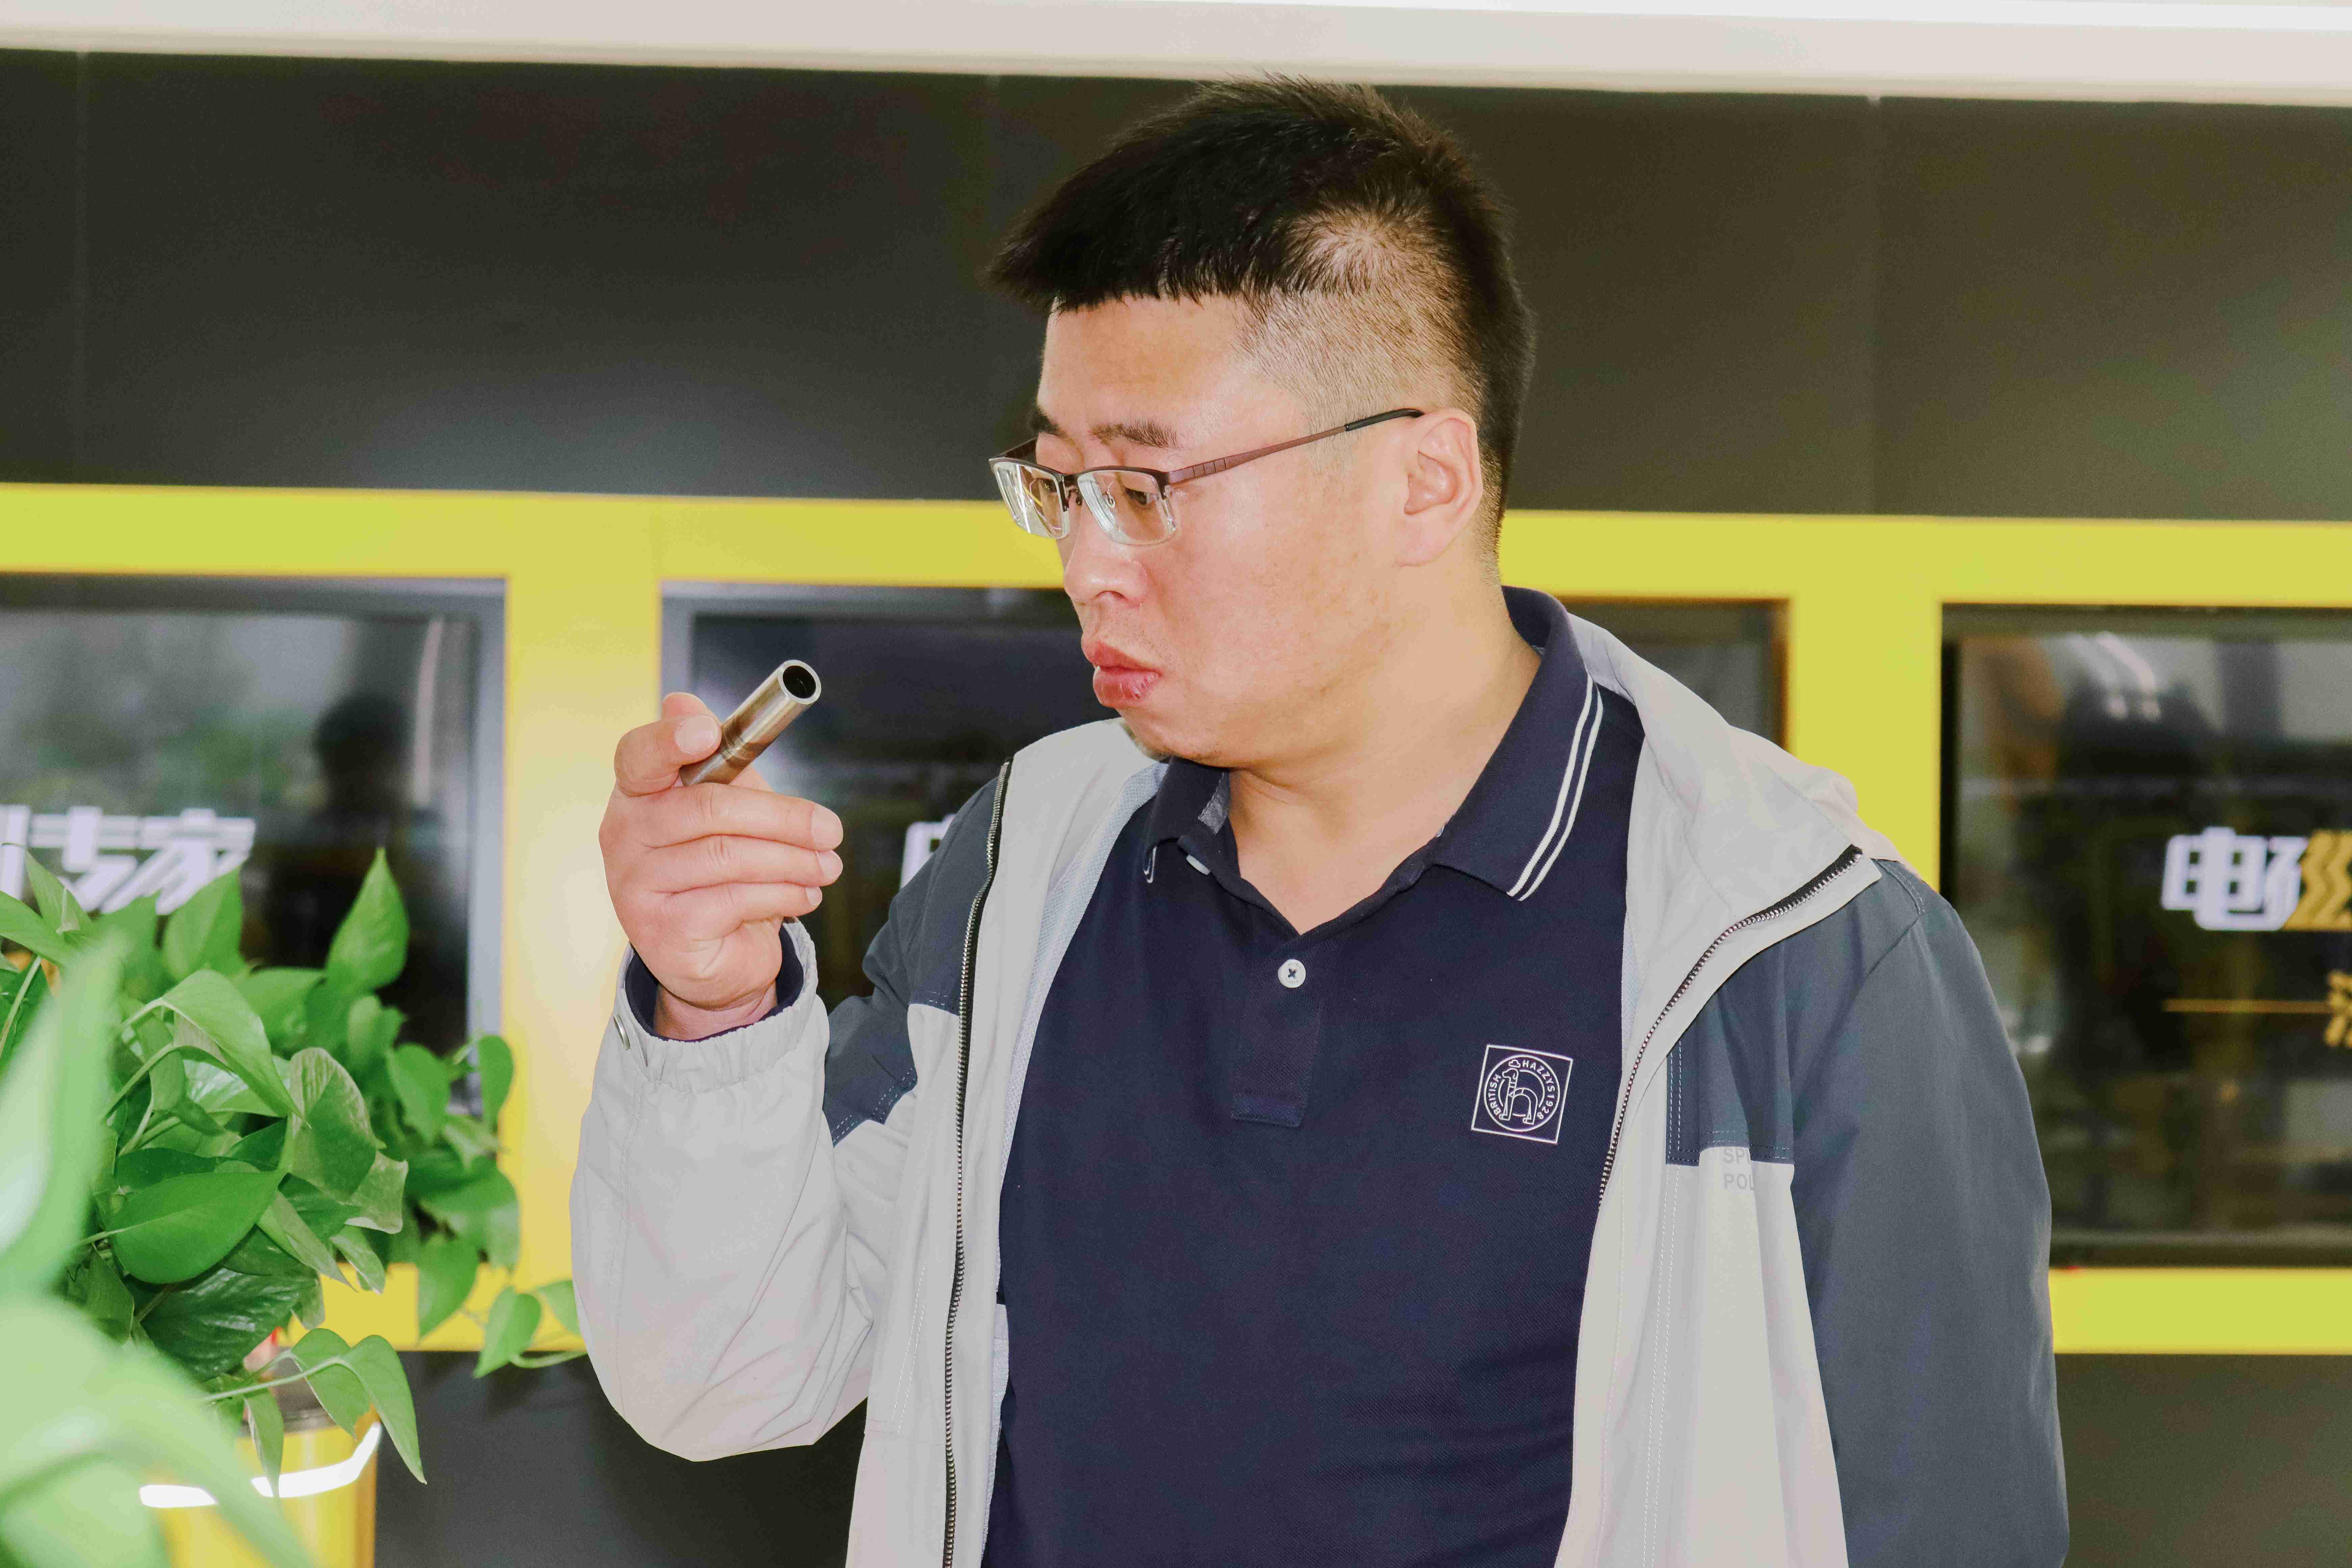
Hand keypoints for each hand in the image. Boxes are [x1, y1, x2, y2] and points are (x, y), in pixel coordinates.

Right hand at [600, 692, 844, 1039]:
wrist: (714, 956)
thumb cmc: (721, 869)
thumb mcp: (727, 807)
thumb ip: (717, 760)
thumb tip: (683, 701)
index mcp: (636, 794)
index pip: (638, 757)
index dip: (670, 740)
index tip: (707, 732)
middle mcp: (624, 836)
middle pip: (710, 809)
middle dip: (784, 818)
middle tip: (832, 830)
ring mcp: (636, 885)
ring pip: (730, 857)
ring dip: (795, 860)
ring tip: (828, 865)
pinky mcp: (662, 930)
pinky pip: (735, 900)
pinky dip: (784, 894)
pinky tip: (806, 894)